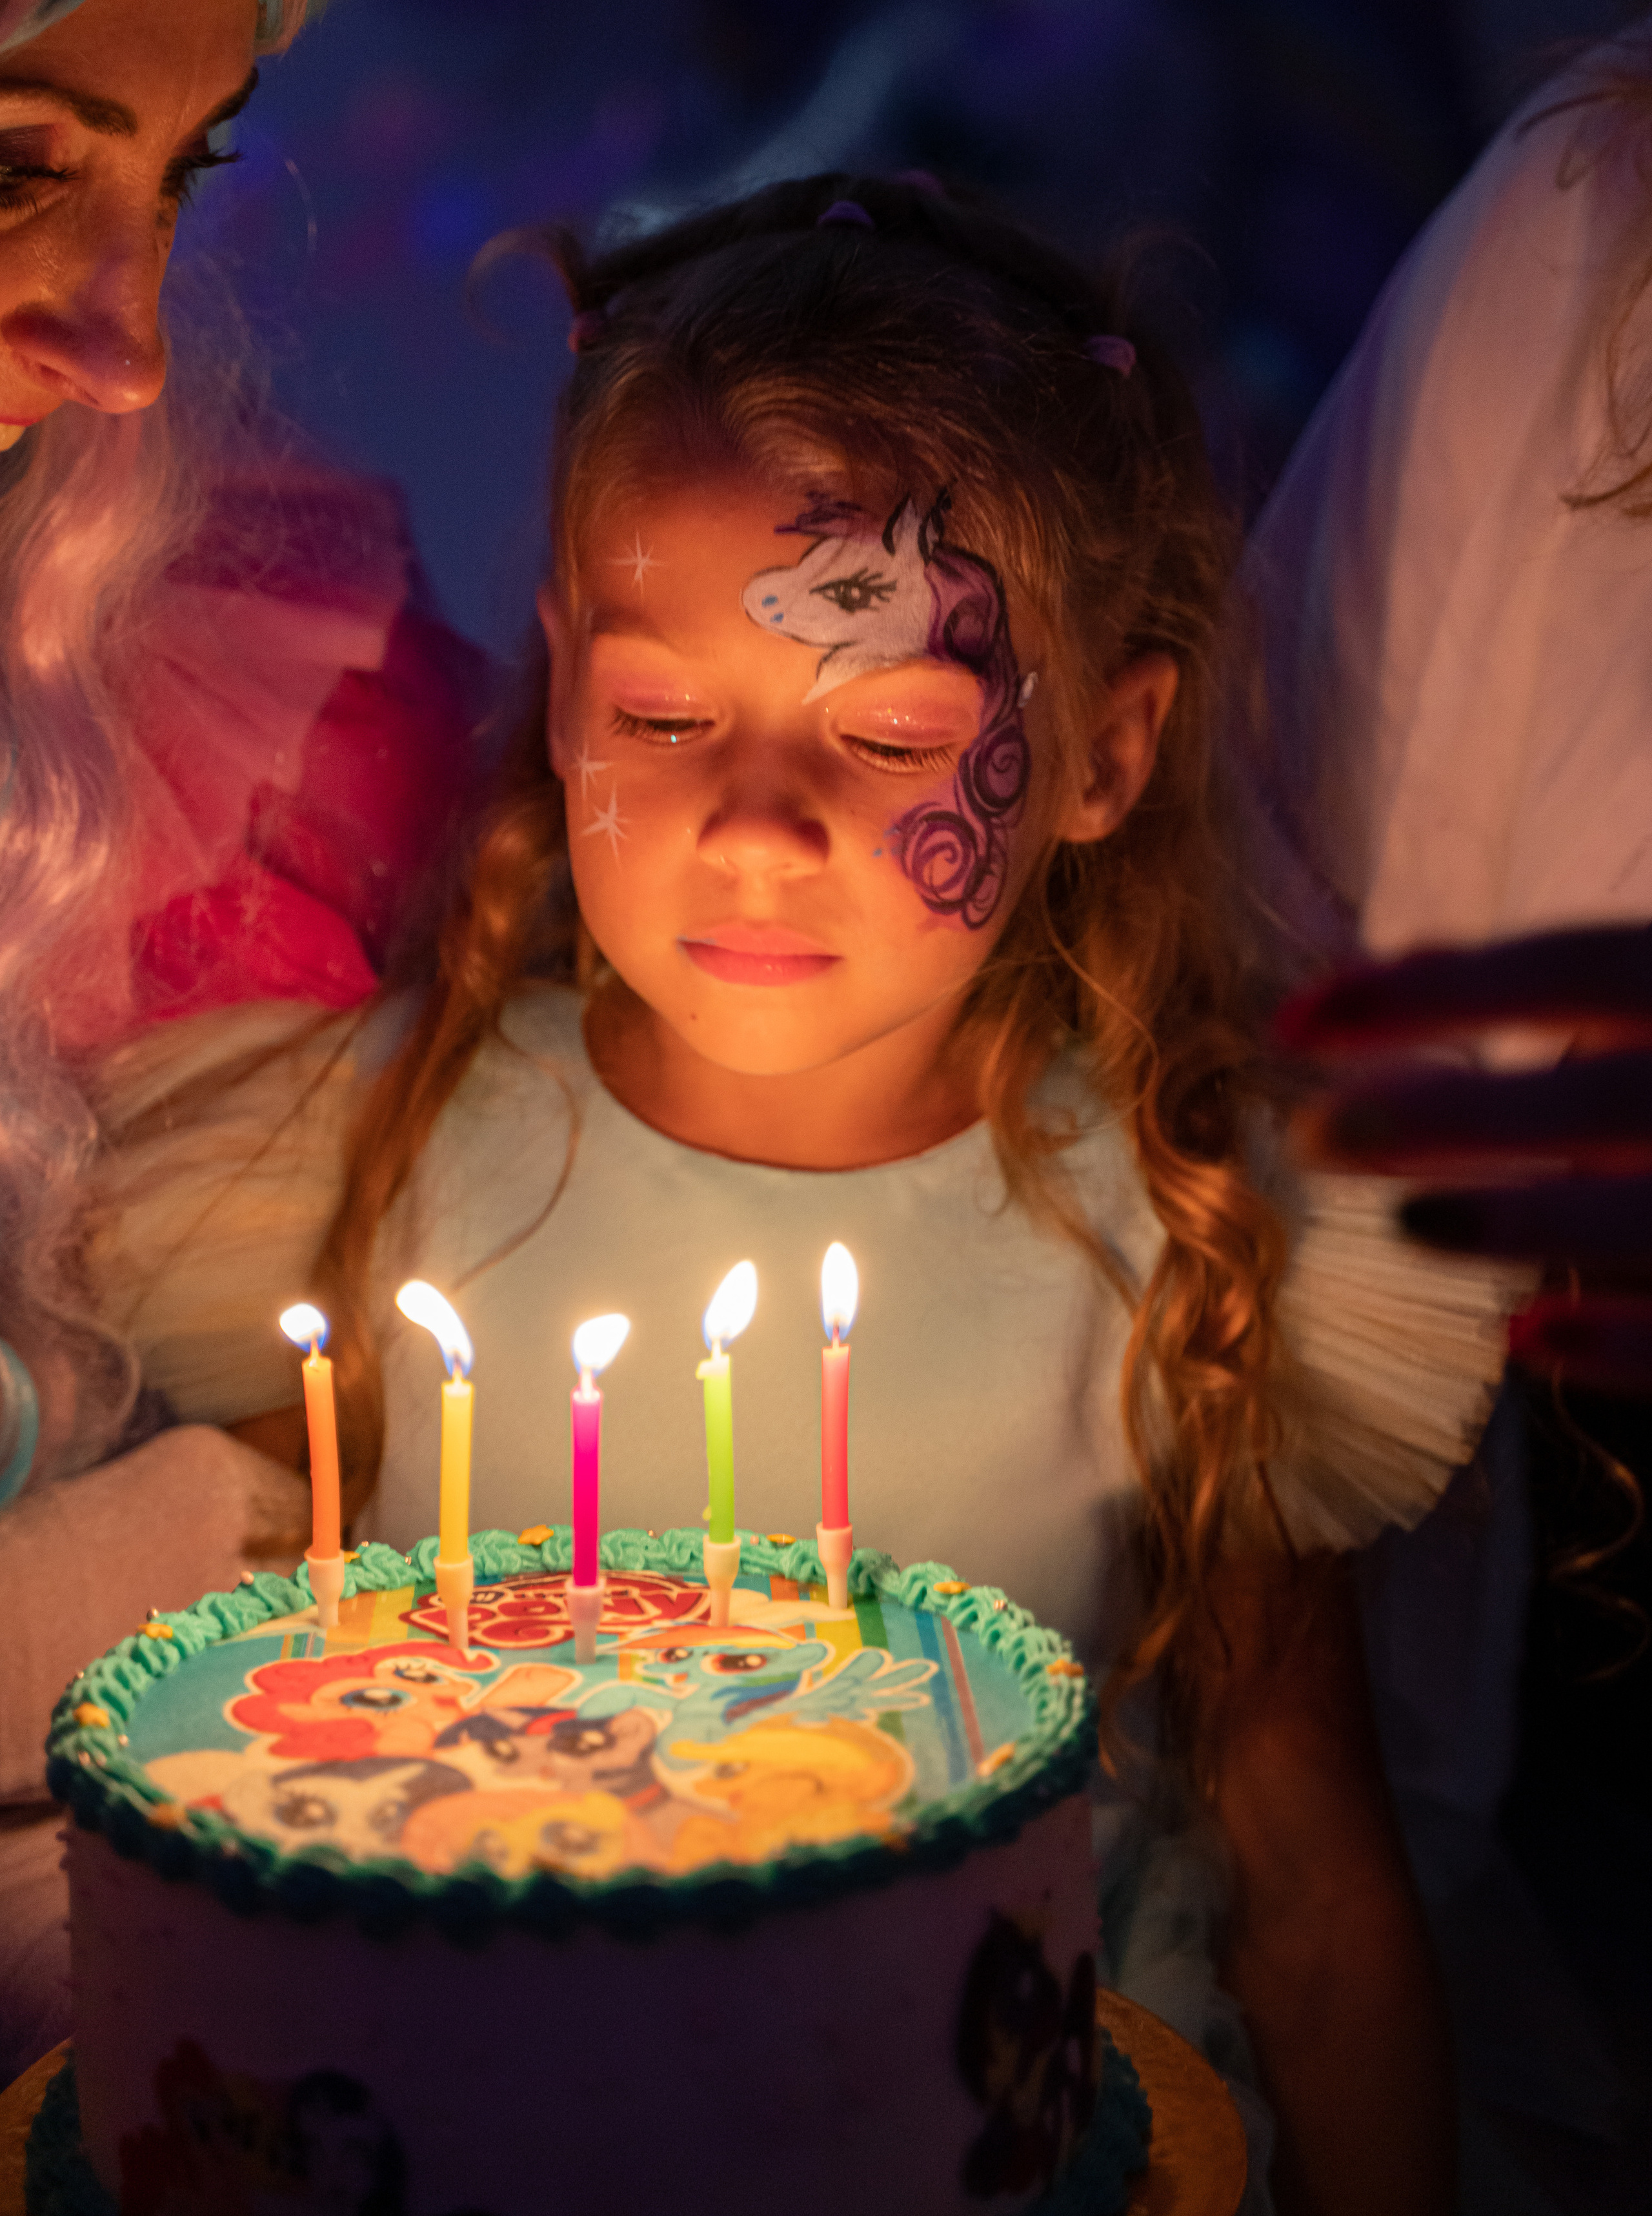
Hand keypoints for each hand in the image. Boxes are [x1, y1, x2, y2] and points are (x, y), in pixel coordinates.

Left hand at [1278, 923, 1651, 1395]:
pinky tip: (1524, 1342)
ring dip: (1534, 1227)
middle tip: (1318, 1136)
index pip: (1573, 965)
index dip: (1430, 993)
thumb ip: (1574, 986)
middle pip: (1606, 1098)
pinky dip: (1631, 1348)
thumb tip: (1402, 975)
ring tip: (1412, 1226)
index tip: (1294, 1020)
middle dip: (1455, 1116)